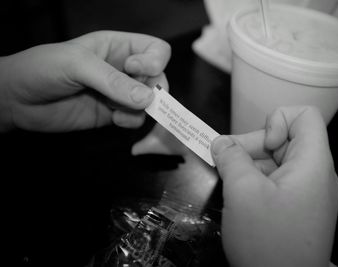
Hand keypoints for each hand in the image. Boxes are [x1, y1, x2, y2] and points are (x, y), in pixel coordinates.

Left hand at [0, 31, 170, 131]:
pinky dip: (131, 121)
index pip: (155, 50)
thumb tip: (148, 99)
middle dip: (153, 90)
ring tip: (117, 110)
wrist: (17, 100)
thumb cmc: (43, 69)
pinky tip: (115, 119)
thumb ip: (113, 81)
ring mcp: (119, 93)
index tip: (133, 69)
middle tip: (136, 99)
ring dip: (141, 108)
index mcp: (117, 47)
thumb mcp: (78, 65)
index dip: (154, 61)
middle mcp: (123, 69)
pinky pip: (136, 118)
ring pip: (150, 101)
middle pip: (158, 78)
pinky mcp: (113, 114)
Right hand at [211, 106, 337, 266]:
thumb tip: (221, 143)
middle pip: (285, 138)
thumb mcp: (242, 192)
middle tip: (224, 160)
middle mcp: (316, 174)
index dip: (276, 120)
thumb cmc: (268, 241)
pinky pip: (278, 181)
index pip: (304, 115)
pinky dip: (257, 180)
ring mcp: (308, 192)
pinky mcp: (299, 207)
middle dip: (252, 145)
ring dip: (250, 164)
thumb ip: (230, 158)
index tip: (259, 146)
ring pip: (278, 161)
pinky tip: (240, 195)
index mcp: (313, 163)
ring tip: (229, 180)